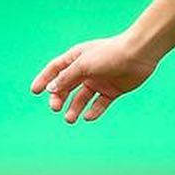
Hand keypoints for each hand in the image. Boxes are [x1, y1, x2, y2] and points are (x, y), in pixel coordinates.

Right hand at [30, 35, 157, 123]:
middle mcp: (87, 70)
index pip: (56, 69)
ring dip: (74, 108)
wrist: (139, 54)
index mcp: (77, 58)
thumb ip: (66, 77)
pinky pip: (100, 104)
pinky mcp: (112, 91)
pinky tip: (88, 117)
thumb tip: (51, 89)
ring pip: (82, 98)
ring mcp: (99, 81)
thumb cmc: (110, 54)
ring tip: (70, 119)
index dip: (44, 79)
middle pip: (67, 86)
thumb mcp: (84, 65)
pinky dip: (93, 111)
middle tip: (55, 108)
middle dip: (59, 98)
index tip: (34, 91)